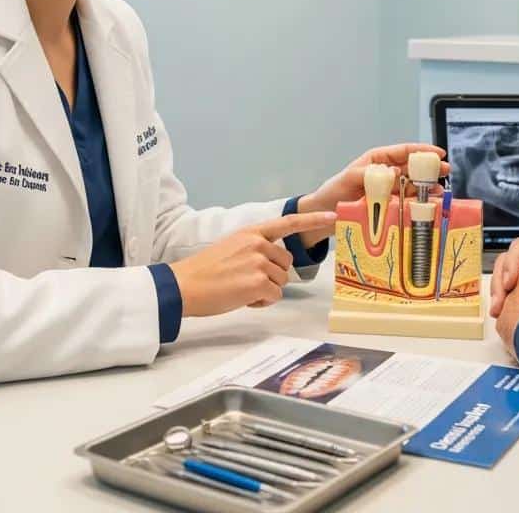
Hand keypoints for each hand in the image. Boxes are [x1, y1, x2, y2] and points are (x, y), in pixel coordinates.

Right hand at [171, 211, 336, 316]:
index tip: (334, 216)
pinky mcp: (258, 283)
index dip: (313, 220)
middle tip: (246, 281)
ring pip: (281, 282)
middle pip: (286, 264)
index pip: (289, 222)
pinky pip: (274, 297)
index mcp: (252, 232)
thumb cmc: (205, 270)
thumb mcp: (232, 246)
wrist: (184, 285)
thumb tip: (273, 261)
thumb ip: (255, 247)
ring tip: (240, 289)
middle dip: (272, 276)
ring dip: (266, 290)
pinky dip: (261, 303)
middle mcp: (258, 243)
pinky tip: (242, 299)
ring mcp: (259, 262)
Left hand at [296, 143, 447, 248]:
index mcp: (377, 161)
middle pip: (412, 168)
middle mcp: (386, 173)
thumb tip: (390, 172)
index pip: (402, 151)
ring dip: (426, 187)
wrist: (324, 214)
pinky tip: (428, 206)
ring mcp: (388, 190)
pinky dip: (418, 203)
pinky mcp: (388, 206)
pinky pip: (406, 202)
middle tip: (444, 171)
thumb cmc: (334, 191)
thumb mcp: (348, 179)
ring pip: (413, 185)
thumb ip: (367, 174)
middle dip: (429, 169)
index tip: (437, 153)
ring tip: (438, 191)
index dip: (421, 151)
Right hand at [489, 236, 518, 317]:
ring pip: (505, 280)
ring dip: (498, 295)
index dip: (513, 263)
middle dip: (499, 282)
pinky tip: (505, 321)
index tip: (511, 283)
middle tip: (498, 305)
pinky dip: (506, 307)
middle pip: (507, 263)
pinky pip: (512, 297)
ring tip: (497, 314)